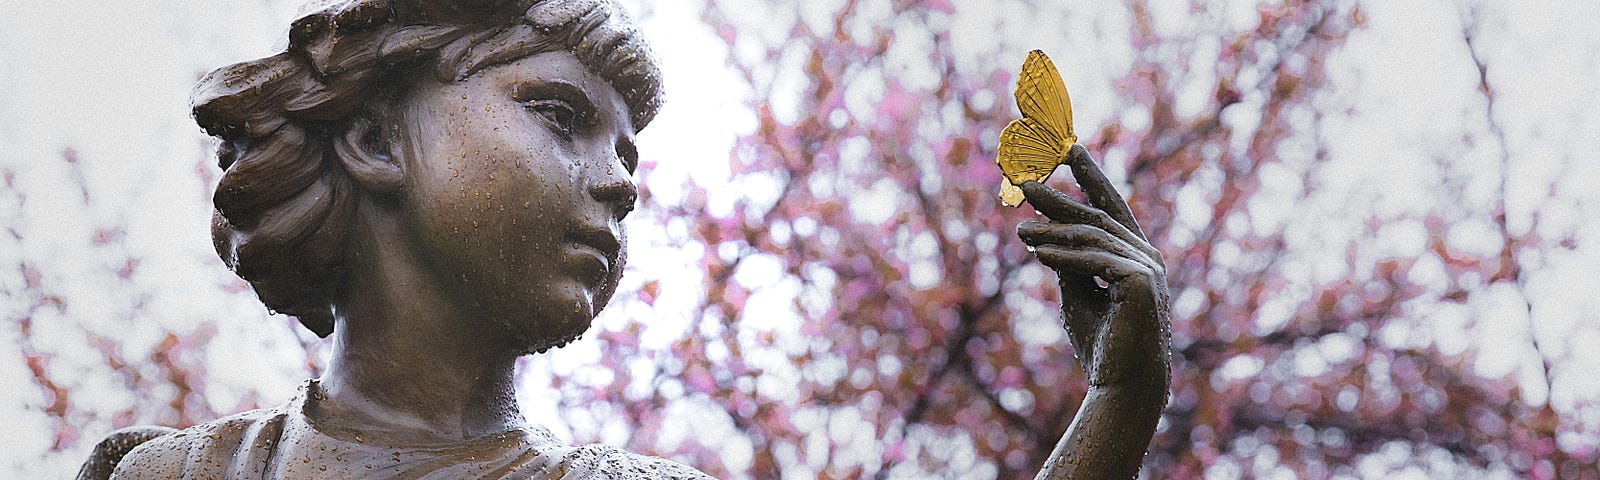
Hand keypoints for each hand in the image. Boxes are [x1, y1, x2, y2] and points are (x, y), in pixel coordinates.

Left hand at [1017, 144, 1170, 388]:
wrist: (1122, 385)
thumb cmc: (1100, 344)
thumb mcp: (1077, 294)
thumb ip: (1068, 263)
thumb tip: (1045, 235)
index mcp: (1136, 255)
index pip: (1111, 206)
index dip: (1091, 175)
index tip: (1070, 149)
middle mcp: (1147, 256)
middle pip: (1096, 216)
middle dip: (1059, 199)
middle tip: (1023, 184)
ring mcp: (1147, 268)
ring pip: (1091, 237)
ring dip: (1051, 231)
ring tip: (1018, 229)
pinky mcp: (1140, 282)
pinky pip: (1092, 261)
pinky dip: (1062, 256)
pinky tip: (1036, 253)